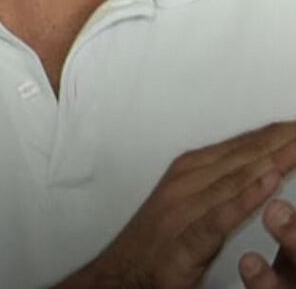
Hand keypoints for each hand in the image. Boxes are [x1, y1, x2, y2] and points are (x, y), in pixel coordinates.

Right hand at [58, 121, 295, 288]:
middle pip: (241, 158)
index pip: (239, 148)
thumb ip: (219, 187)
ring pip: (234, 179)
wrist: (119, 274)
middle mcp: (185, 183)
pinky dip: (245, 197)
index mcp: (187, 173)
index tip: (295, 125)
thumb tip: (256, 170)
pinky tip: (269, 183)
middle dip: (277, 142)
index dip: (271, 135)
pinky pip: (220, 215)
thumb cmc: (155, 243)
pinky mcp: (185, 241)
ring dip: (270, 161)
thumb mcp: (187, 206)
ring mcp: (182, 209)